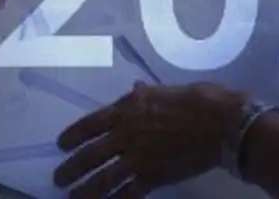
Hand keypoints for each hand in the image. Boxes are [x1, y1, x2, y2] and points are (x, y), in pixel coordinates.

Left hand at [54, 82, 245, 197]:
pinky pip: (128, 193)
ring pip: (104, 179)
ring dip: (86, 190)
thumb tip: (135, 89)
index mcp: (127, 109)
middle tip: (59, 178)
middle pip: (91, 155)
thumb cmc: (196, 100)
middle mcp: (126, 135)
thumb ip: (144, 94)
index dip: (73, 135)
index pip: (91, 124)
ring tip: (72, 197)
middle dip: (72, 168)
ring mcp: (138, 158)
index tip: (61, 144)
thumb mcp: (163, 90)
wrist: (219, 125)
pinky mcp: (153, 177)